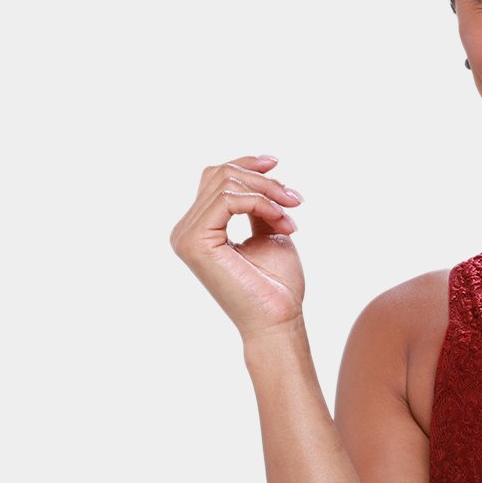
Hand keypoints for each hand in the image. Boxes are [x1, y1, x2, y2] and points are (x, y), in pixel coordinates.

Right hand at [170, 153, 305, 339]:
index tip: (276, 163)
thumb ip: (258, 206)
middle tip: (296, 200)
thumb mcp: (269, 232)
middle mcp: (185, 230)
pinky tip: (281, 220)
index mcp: (199, 228)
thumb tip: (261, 174)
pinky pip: (228, 199)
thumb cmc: (276, 284)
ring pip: (225, 182)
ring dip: (268, 193)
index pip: (215, 179)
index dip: (245, 164)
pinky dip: (261, 203)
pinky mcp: (195, 242)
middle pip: (220, 175)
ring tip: (292, 216)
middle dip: (264, 181)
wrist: (279, 319)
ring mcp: (186, 236)